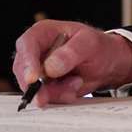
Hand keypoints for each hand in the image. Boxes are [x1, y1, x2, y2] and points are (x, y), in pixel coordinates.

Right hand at [12, 20, 131, 105]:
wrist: (107, 65)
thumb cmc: (98, 47)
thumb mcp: (90, 44)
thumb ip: (71, 53)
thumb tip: (50, 67)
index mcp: (43, 33)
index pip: (26, 45)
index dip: (28, 62)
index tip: (34, 78)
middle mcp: (35, 52)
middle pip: (24, 72)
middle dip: (45, 85)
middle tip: (71, 84)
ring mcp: (37, 71)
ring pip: (34, 88)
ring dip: (56, 92)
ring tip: (77, 82)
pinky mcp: (42, 87)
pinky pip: (44, 98)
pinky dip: (59, 97)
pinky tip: (73, 88)